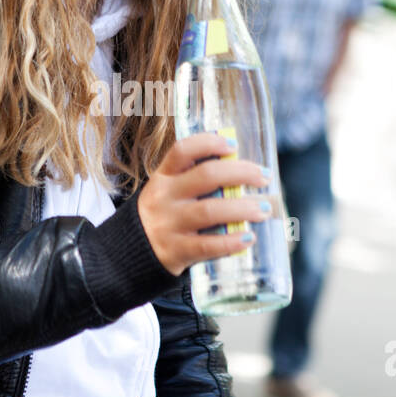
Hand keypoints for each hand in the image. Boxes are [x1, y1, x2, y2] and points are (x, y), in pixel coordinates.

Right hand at [136, 132, 272, 276]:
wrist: (131, 253)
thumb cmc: (164, 216)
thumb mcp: (169, 192)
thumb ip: (196, 182)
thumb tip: (244, 173)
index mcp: (163, 177)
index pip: (182, 150)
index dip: (209, 143)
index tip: (233, 145)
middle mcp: (164, 197)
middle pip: (206, 176)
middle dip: (241, 173)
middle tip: (264, 177)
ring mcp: (168, 224)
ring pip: (209, 211)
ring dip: (243, 208)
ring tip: (265, 209)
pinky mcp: (175, 251)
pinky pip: (207, 246)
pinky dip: (230, 242)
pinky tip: (248, 238)